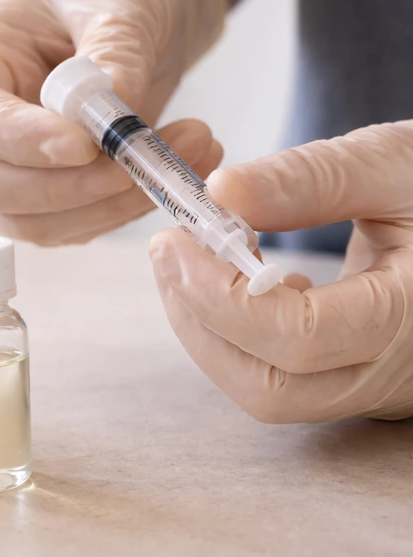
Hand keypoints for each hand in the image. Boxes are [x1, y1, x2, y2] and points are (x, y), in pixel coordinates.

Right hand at [0, 0, 226, 244]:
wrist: (131, 12)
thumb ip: (114, 51)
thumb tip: (116, 117)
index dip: (19, 141)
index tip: (85, 146)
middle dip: (64, 188)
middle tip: (138, 165)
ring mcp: (1, 171)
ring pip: (31, 221)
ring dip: (110, 204)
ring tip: (188, 152)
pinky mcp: (42, 202)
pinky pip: (73, 228)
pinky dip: (127, 209)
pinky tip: (177, 170)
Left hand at [150, 121, 412, 422]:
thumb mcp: (394, 164)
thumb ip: (311, 179)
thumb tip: (220, 192)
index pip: (300, 340)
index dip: (221, 296)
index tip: (175, 241)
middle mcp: (395, 373)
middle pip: (273, 388)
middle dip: (201, 322)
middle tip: (168, 252)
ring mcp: (373, 387)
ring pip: (268, 392)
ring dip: (208, 330)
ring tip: (187, 260)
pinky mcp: (351, 380)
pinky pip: (277, 378)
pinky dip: (233, 334)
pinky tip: (225, 279)